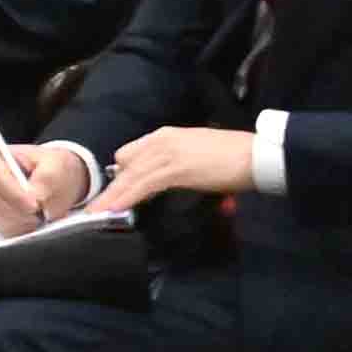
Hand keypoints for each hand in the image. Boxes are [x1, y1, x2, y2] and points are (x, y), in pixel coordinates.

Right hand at [0, 141, 99, 233]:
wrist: (56, 181)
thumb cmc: (52, 167)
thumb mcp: (57, 164)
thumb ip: (47, 177)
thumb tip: (36, 195)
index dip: (14, 194)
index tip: (35, 204)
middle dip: (20, 210)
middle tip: (42, 212)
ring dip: (21, 220)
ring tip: (41, 214)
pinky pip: (2, 229)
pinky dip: (21, 228)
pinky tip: (34, 220)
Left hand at [95, 123, 264, 213]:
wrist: (257, 154)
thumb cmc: (235, 158)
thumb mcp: (198, 157)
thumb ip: (179, 168)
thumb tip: (172, 184)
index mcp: (167, 135)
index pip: (131, 154)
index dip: (122, 174)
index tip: (112, 192)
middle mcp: (161, 140)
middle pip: (125, 164)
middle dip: (112, 188)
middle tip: (97, 208)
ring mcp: (167, 153)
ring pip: (130, 177)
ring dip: (112, 198)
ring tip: (94, 215)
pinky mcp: (174, 168)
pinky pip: (142, 185)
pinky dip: (126, 198)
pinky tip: (114, 210)